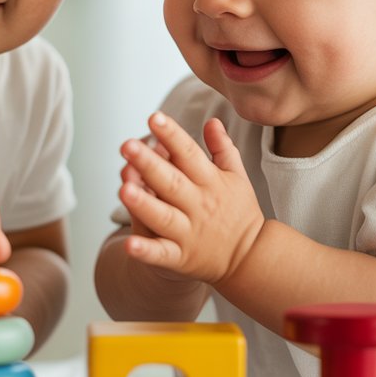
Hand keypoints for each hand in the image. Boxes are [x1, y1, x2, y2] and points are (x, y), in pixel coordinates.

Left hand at [119, 112, 264, 286]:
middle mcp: (198, 206)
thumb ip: (222, 148)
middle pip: (171, 182)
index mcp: (210, 182)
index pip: (189, 154)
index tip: (154, 117)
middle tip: (127, 146)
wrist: (251, 258)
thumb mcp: (237, 176)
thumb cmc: (239, 213)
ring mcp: (188, 233)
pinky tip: (130, 244)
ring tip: (124, 188)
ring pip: (163, 216)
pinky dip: (146, 251)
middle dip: (149, 164)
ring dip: (143, 203)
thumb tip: (213, 120)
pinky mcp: (180, 257)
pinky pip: (161, 254)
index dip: (172, 135)